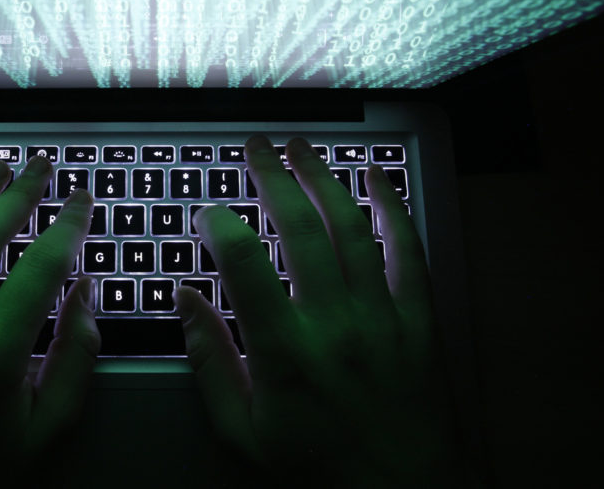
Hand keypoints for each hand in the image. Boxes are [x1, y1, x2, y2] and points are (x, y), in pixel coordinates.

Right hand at [175, 135, 462, 485]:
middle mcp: (334, 323)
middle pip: (300, 228)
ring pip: (351, 228)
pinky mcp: (418, 319)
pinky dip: (393, 208)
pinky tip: (377, 177)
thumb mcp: (243, 430)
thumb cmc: (316, 464)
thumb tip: (185, 298)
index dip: (219, 225)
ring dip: (324, 179)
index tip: (206, 212)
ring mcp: (381, 317)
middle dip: (273, 177)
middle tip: (256, 146)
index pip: (244, 264)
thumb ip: (210, 360)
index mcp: (284, 351)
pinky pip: (408, 251)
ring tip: (302, 147)